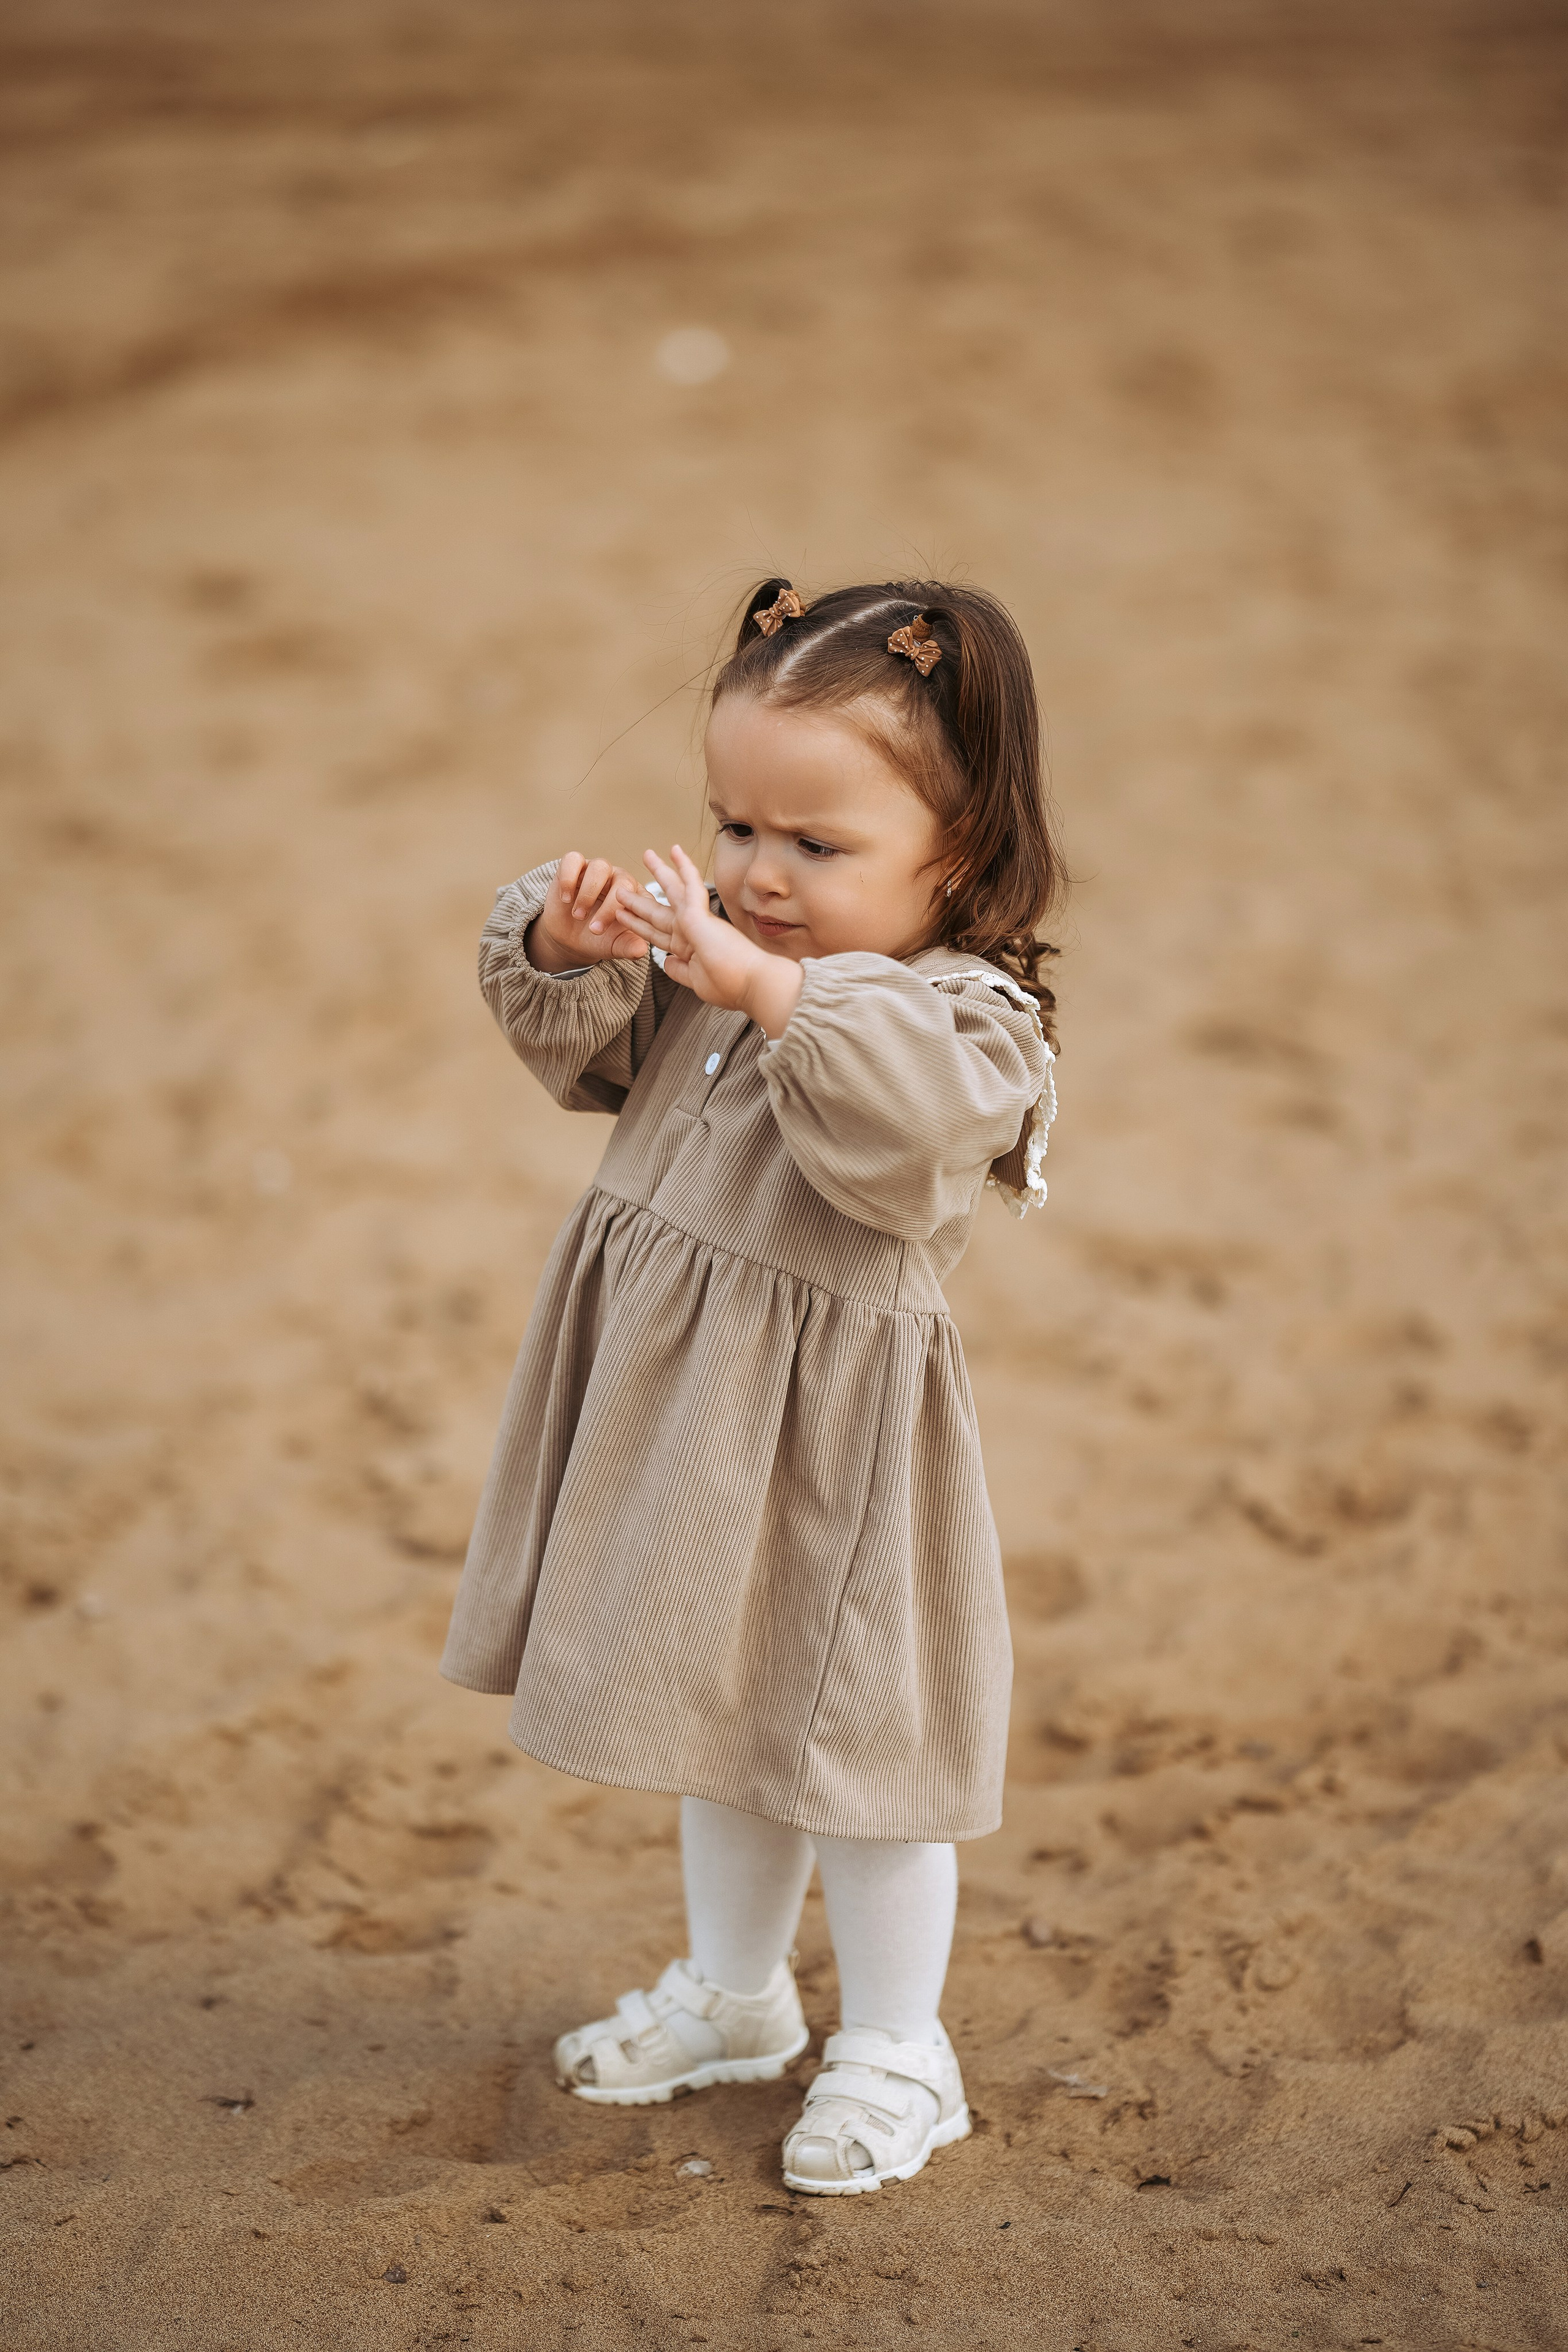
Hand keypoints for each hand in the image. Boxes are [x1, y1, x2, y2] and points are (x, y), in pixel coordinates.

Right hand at [528, 853, 648, 971]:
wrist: (569, 938)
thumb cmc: (598, 939)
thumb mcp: (614, 946)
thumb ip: (628, 946)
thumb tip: (641, 950)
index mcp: (636, 897)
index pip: (641, 898)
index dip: (632, 912)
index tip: (620, 928)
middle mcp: (619, 879)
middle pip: (622, 880)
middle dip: (608, 908)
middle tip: (594, 930)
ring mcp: (597, 871)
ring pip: (600, 867)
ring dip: (588, 893)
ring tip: (578, 916)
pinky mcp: (574, 866)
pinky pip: (573, 859)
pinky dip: (568, 878)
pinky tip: (565, 898)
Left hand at [615, 844, 802, 1037]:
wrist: (756, 983)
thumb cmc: (734, 986)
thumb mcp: (696, 982)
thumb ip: (679, 970)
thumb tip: (665, 962)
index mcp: (687, 949)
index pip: (657, 934)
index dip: (639, 924)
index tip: (624, 915)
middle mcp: (690, 932)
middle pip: (658, 911)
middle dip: (639, 899)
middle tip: (624, 885)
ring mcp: (696, 921)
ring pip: (672, 891)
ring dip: (659, 872)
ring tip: (647, 854)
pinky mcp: (701, 914)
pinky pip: (691, 885)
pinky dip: (684, 868)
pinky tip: (676, 851)